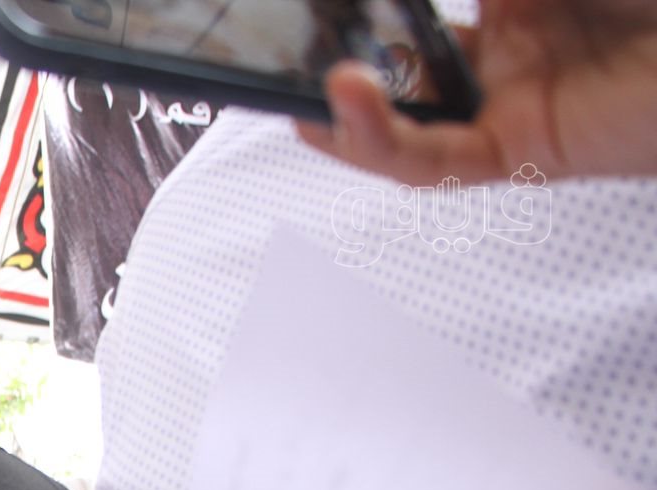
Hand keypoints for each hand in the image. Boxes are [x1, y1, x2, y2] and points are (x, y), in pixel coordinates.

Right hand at [297, 0, 656, 182]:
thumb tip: (395, 5)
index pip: (415, 8)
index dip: (355, 16)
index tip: (300, 10)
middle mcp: (515, 41)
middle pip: (400, 59)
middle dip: (331, 58)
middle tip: (275, 46)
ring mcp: (517, 98)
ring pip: (402, 122)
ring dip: (344, 110)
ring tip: (296, 92)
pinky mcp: (526, 151)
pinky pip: (432, 161)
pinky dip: (380, 141)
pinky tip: (345, 102)